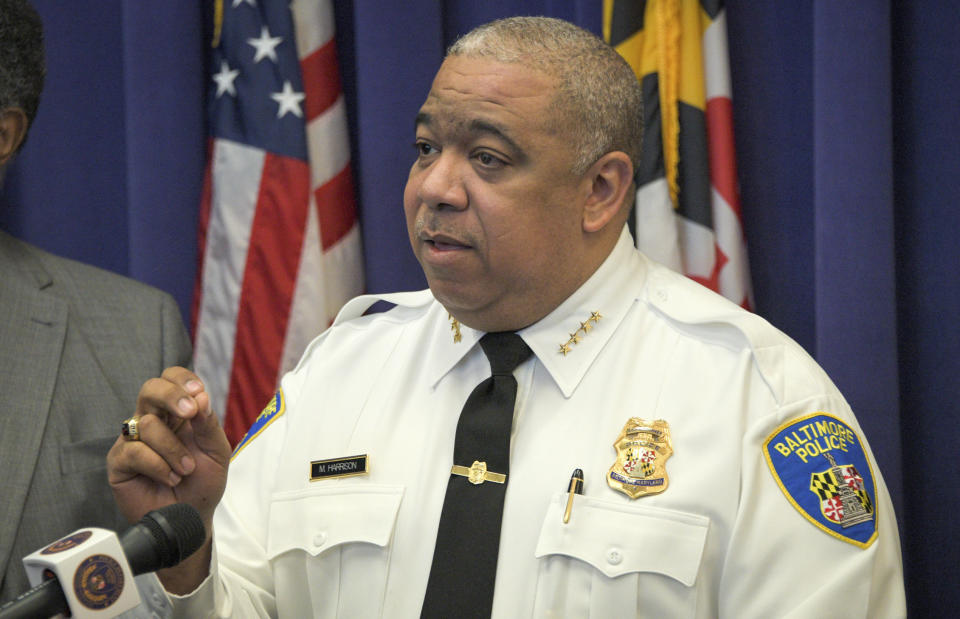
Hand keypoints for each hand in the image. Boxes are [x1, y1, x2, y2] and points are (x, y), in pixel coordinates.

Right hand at [107, 367, 231, 590]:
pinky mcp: (118, 462)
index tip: (198, 394)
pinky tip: (170, 478)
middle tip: (190, 412)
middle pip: (150, 388)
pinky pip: (134, 451)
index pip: (172, 379)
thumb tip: (200, 397)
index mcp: (177, 413)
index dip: (182, 380)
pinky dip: (158, 465)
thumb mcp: (216, 451)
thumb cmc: (204, 483)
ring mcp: (133, 440)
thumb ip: (208, 424)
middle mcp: (153, 421)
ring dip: (173, 449)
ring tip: (185, 470)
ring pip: (146, 423)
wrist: (192, 518)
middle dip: (171, 396)